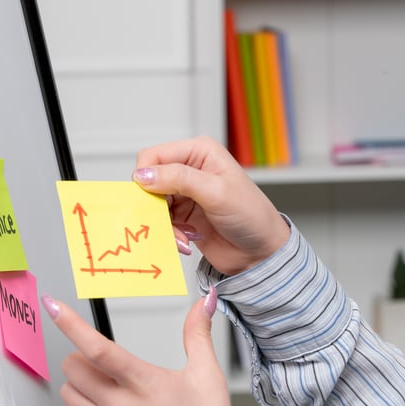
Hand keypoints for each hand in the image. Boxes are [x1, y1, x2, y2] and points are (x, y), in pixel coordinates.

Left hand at [41, 289, 234, 405]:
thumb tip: (202, 303)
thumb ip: (197, 333)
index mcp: (143, 382)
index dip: (71, 324)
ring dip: (78, 386)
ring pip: (68, 396)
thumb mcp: (207, 373)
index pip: (97, 348)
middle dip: (81, 358)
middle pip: (73, 369)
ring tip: (101, 390)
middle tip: (99, 364)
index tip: (55, 307)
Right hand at [133, 136, 288, 275]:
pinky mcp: (183, 216)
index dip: (145, 176)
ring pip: (152, 205)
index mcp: (199, 152)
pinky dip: (169, 233)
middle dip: (153, 204)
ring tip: (183, 235)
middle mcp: (190, 170)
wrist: (260, 252)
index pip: (154, 156)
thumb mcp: (215, 192)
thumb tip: (143, 174)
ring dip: (163, 223)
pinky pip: (160, 222)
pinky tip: (187, 239)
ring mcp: (185, 194)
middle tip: (165, 220)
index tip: (149, 199)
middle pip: (149, 181)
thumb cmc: (251, 216)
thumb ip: (179, 179)